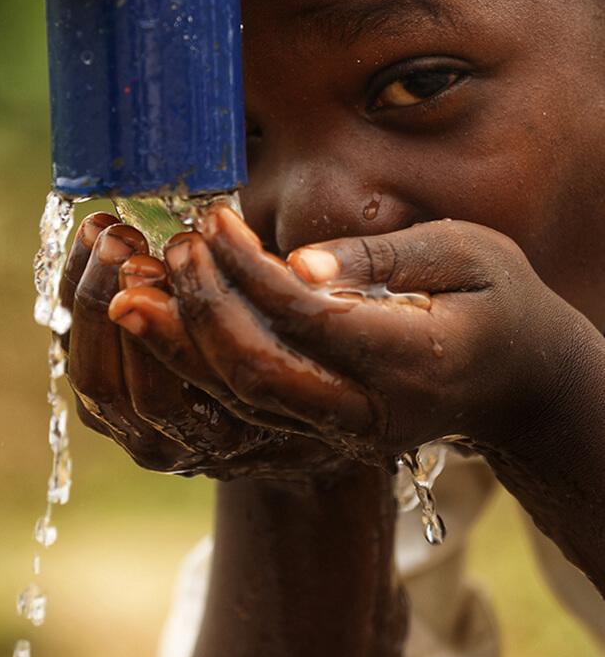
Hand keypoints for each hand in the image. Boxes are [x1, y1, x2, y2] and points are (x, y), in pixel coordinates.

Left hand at [109, 206, 570, 469]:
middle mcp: (372, 410)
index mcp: (414, 357)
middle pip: (260, 372)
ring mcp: (347, 433)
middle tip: (166, 249)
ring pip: (244, 402)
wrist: (520, 382)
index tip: (212, 219)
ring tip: (135, 291)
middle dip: (200, 311)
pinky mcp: (326, 437)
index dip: (249, 268)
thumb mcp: (466, 252)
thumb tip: (297, 264)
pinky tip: (166, 328)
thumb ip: (383, 258)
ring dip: (181, 347)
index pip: (307, 316)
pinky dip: (197, 370)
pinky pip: (248, 412)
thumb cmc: (498, 298)